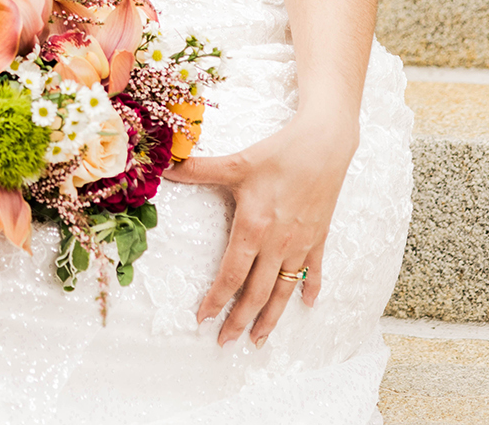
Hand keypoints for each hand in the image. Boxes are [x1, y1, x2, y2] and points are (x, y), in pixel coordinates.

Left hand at [164, 112, 358, 345]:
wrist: (324, 146)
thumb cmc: (277, 153)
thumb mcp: (235, 162)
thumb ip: (198, 169)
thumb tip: (164, 166)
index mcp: (253, 228)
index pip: (231, 274)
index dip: (217, 299)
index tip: (203, 319)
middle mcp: (278, 243)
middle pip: (257, 292)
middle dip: (240, 320)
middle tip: (225, 343)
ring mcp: (300, 243)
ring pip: (284, 289)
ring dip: (271, 317)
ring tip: (259, 339)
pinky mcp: (319, 237)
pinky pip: (313, 271)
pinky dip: (308, 289)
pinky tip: (306, 305)